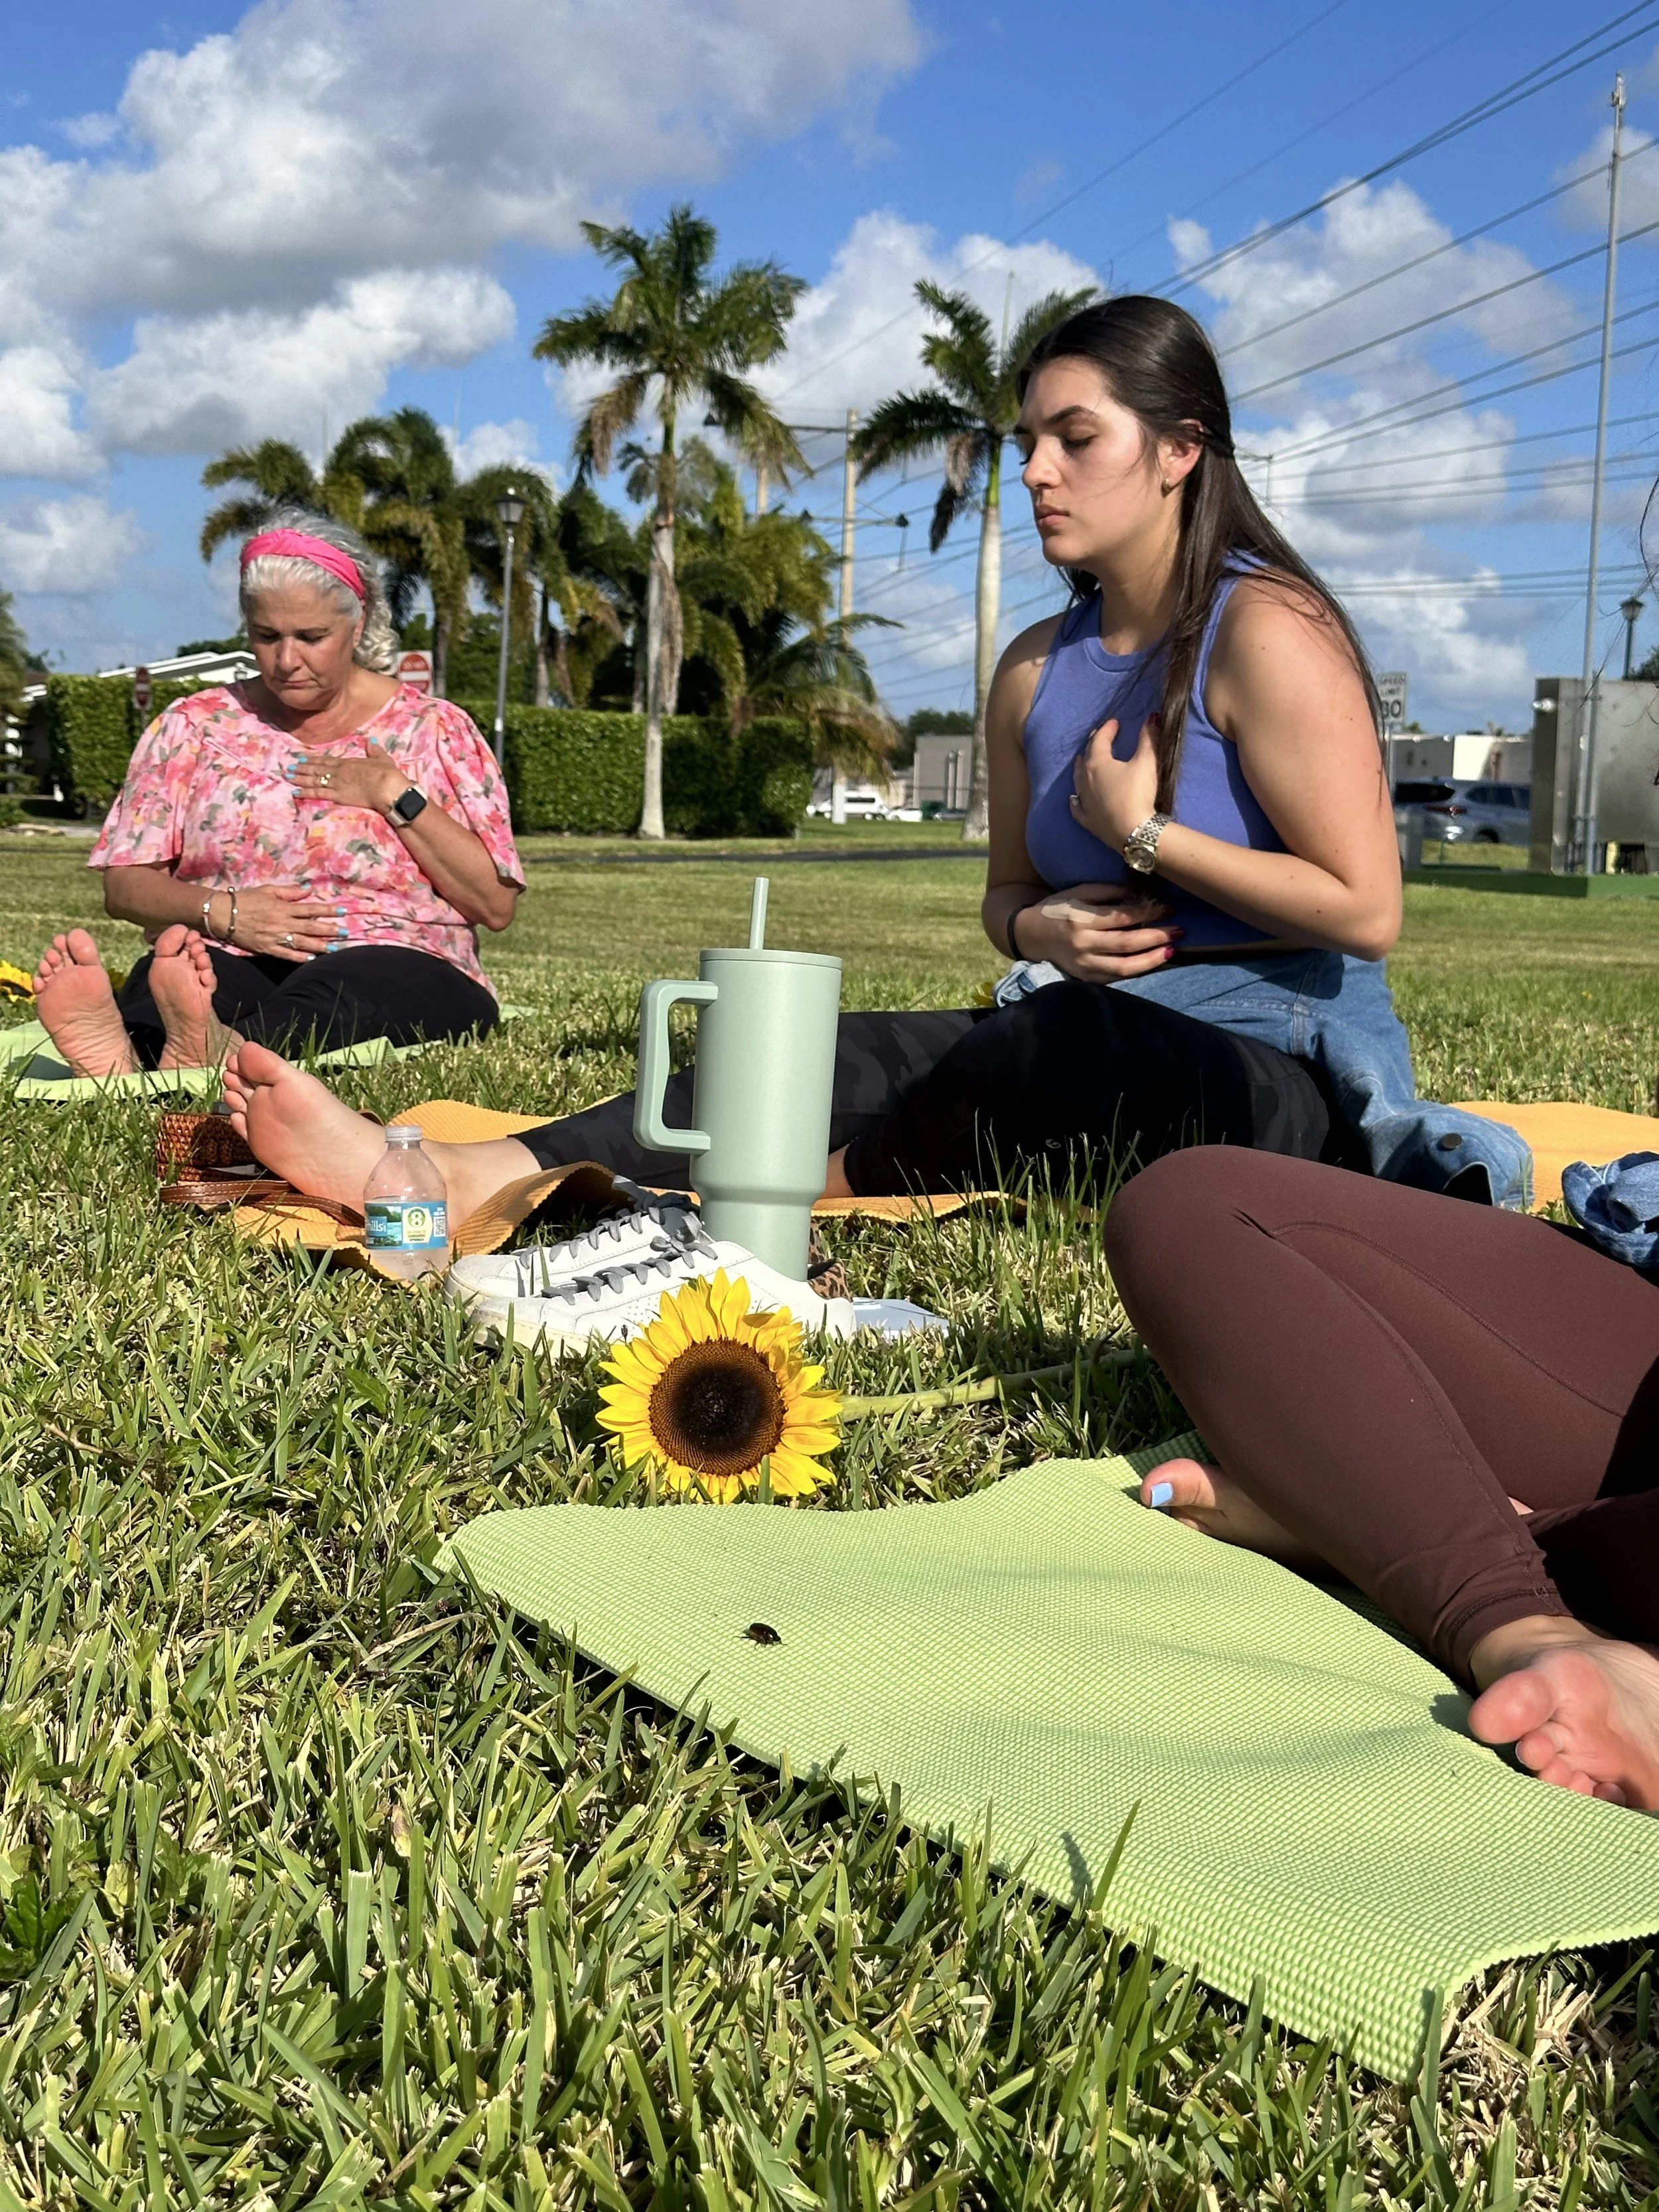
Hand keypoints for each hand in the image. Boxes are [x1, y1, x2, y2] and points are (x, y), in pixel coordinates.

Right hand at [229, 883, 346, 961]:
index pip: (311, 909)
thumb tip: (308, 890)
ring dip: (320, 946)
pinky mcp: (267, 948)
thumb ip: (289, 892)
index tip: (343, 911)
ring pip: (302, 943)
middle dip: (329, 930)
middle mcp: (282, 923)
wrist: (222, 915)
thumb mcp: (267, 891)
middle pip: (311, 927)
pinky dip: (299, 957)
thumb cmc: (245, 900)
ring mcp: (275, 937)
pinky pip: (286, 954)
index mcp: (283, 907)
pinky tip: (312, 959)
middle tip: (345, 933)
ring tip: (335, 949)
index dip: (328, 910)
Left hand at [286, 740, 403, 814]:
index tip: (302, 758)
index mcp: (348, 762)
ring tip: (288, 777)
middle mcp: (338, 771)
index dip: (313, 759)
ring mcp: (336, 783)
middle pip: (316, 769)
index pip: (326, 760)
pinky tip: (295, 792)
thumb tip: (371, 741)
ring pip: (313, 780)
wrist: (387, 787)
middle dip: (302, 768)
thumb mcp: (382, 759)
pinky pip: (317, 793)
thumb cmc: (387, 774)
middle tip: (289, 767)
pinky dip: (305, 793)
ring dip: (300, 778)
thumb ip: (374, 751)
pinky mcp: (337, 796)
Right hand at [1015, 882, 1180, 980]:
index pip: (1121, 917)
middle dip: (1156, 937)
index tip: (1168, 908)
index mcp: (1081, 920)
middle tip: (1179, 930)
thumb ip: (1106, 891)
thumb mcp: (1077, 892)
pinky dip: (1136, 971)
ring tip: (1172, 950)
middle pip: (1127, 943)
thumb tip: (1137, 893)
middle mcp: (1083, 944)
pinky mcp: (1084, 977)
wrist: (1028, 935)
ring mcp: (1083, 965)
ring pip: (1124, 967)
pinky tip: (1152, 962)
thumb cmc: (1056, 909)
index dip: (1147, 913)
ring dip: (1152, 959)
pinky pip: (1115, 977)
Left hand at [1070, 713, 1160, 850]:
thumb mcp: (1146, 762)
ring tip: (1081, 760)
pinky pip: (1077, 808)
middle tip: (1098, 738)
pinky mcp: (1088, 821)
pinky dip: (1075, 801)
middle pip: (1086, 758)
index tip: (1114, 723)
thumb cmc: (1137, 793)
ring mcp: (1084, 802)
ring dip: (1080, 769)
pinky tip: (1073, 799)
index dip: (1107, 730)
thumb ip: (1148, 740)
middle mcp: (1085, 781)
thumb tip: (1152, 718)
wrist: (1133, 831)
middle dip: (1092, 746)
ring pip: (1078, 781)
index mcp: (1097, 764)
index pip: (1099, 741)